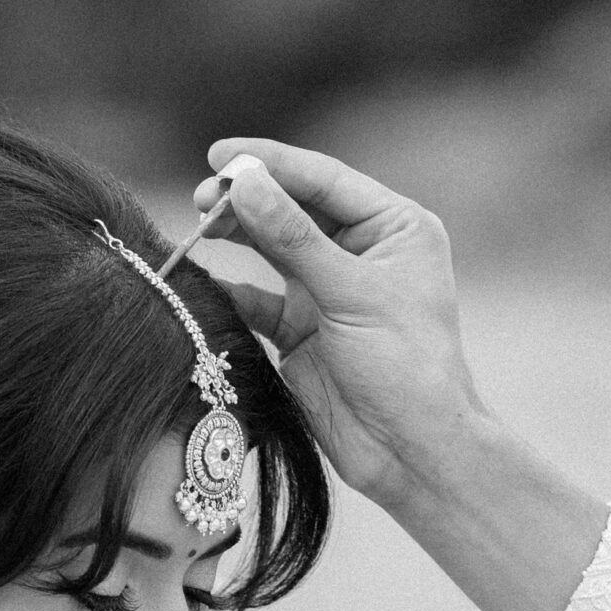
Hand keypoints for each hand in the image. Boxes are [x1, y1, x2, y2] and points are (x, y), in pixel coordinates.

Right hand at [197, 137, 608, 610]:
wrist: (412, 453)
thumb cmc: (405, 368)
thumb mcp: (351, 294)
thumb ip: (294, 238)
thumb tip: (244, 184)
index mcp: (392, 226)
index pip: (322, 179)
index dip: (270, 164)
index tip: (221, 157)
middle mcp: (361, 252)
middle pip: (292, 208)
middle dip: (246, 200)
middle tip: (201, 199)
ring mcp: (328, 293)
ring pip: (271, 250)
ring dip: (235, 238)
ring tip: (198, 227)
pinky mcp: (302, 334)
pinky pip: (258, 301)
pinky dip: (230, 290)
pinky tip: (201, 279)